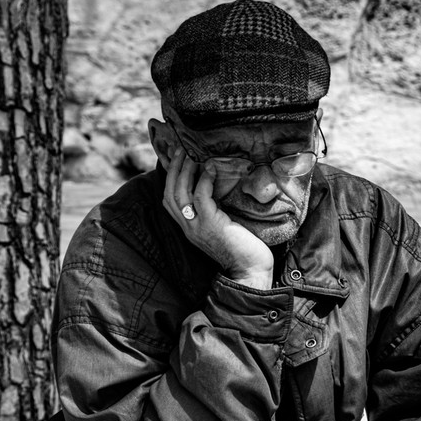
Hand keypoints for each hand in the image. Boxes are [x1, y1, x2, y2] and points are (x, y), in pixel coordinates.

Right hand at [162, 148, 272, 288]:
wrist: (250, 271)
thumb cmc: (242, 249)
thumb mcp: (222, 226)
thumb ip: (214, 210)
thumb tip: (217, 186)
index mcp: (189, 227)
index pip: (169, 200)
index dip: (170, 177)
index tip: (176, 158)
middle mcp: (188, 227)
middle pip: (169, 193)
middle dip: (173, 168)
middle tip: (181, 149)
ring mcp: (197, 227)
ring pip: (180, 193)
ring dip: (184, 170)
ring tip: (191, 154)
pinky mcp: (211, 225)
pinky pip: (200, 197)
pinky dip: (203, 181)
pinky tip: (211, 168)